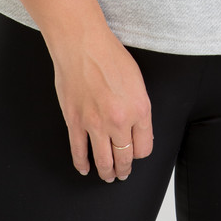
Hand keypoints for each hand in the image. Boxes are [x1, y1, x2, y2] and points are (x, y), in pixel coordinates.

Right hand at [47, 24, 153, 181]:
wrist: (82, 44)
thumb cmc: (110, 55)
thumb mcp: (137, 80)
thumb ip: (138, 106)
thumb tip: (136, 127)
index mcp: (139, 109)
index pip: (145, 147)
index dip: (140, 153)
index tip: (137, 153)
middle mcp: (119, 121)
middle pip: (125, 158)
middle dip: (125, 168)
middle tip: (123, 172)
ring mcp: (95, 124)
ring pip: (103, 161)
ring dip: (107, 172)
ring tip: (108, 176)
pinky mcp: (75, 122)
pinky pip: (78, 151)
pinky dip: (82, 164)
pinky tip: (85, 168)